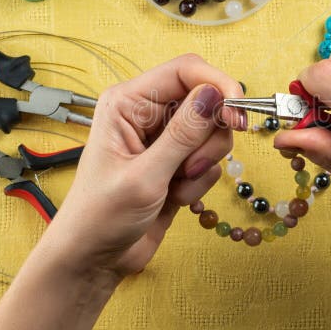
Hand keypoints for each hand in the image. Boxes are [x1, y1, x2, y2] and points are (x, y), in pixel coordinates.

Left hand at [50, 54, 244, 278]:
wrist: (93, 260)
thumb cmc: (101, 217)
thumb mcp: (145, 176)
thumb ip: (183, 134)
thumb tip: (216, 94)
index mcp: (128, 102)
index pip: (185, 69)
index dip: (218, 85)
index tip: (237, 116)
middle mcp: (147, 113)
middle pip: (206, 100)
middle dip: (209, 137)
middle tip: (191, 168)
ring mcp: (164, 139)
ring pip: (212, 132)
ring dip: (203, 163)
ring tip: (176, 186)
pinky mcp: (177, 163)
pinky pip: (210, 159)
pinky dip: (199, 182)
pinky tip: (174, 198)